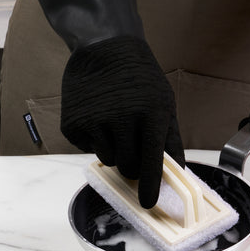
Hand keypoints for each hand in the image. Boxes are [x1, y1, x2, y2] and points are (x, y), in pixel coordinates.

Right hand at [60, 36, 183, 207]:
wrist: (104, 46)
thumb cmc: (140, 76)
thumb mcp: (164, 101)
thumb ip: (170, 138)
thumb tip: (177, 171)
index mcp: (149, 114)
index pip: (151, 162)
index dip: (150, 187)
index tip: (148, 204)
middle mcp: (120, 119)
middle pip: (127, 167)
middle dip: (133, 164)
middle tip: (133, 146)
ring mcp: (93, 121)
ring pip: (107, 159)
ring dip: (114, 150)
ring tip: (115, 123)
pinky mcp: (72, 123)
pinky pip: (87, 148)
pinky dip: (94, 139)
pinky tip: (98, 115)